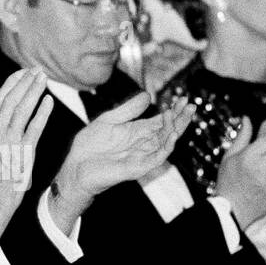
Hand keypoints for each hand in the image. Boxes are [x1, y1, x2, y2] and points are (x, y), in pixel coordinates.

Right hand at [0, 68, 53, 236]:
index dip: (11, 84)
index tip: (21, 73)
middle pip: (12, 100)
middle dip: (25, 82)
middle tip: (36, 70)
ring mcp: (9, 141)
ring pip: (23, 109)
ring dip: (34, 91)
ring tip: (43, 79)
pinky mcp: (23, 152)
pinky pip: (35, 127)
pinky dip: (42, 113)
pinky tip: (49, 101)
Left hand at [48, 94, 195, 233]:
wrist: (75, 167)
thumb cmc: (89, 146)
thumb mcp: (108, 120)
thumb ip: (128, 110)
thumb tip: (148, 96)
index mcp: (137, 132)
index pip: (161, 121)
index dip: (173, 111)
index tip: (183, 98)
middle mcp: (142, 144)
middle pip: (168, 131)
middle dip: (180, 119)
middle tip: (190, 105)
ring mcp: (141, 157)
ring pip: (166, 144)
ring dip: (175, 129)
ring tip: (182, 115)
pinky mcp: (136, 168)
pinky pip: (156, 158)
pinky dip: (166, 147)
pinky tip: (172, 135)